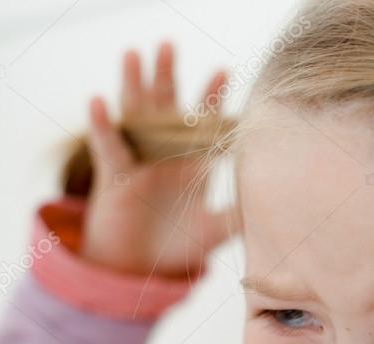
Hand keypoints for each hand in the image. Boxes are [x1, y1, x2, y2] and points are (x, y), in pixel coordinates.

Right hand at [81, 41, 234, 277]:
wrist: (139, 270)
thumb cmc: (178, 247)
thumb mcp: (215, 231)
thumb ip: (240, 217)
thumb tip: (274, 210)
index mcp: (192, 162)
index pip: (202, 122)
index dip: (211, 96)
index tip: (223, 70)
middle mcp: (164, 154)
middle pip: (165, 106)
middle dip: (167, 74)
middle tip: (169, 43)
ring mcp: (137, 161)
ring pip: (134, 115)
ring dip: (133, 84)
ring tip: (135, 53)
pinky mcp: (114, 177)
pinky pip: (107, 146)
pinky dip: (103, 125)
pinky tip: (99, 101)